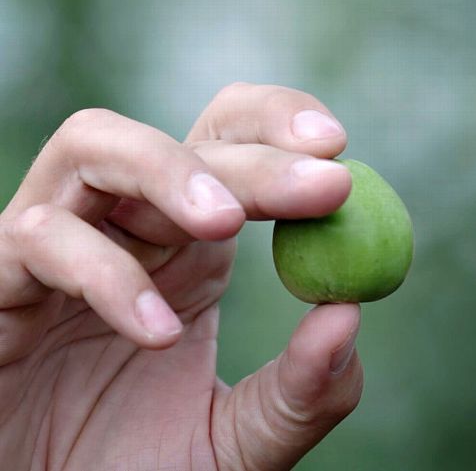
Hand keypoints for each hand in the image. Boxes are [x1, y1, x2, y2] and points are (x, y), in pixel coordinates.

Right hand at [0, 82, 362, 469]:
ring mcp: (52, 253)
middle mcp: (123, 233)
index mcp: (190, 250)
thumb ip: (304, 392)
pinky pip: (37, 240)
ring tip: (226, 224)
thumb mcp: (244, 445)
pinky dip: (105, 274)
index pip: (231, 142)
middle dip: (258, 155)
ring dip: (168, 170)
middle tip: (328, 182)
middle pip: (186, 140)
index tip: (337, 148)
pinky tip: (160, 335)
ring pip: (90, 146)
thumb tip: (350, 312)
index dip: (277, 124)